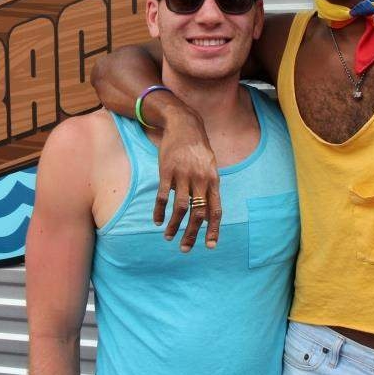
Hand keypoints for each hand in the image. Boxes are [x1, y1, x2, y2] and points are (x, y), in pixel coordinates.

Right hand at [155, 110, 220, 250]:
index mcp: (213, 181)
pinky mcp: (167, 171)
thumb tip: (206, 213)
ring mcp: (183, 176)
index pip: (216, 210)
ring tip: (168, 236)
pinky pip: (162, 196)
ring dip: (174, 226)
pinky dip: (159, 211)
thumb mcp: (210, 167)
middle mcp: (200, 180)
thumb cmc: (198, 149)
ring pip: (180, 208)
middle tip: (185, 249)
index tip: (210, 246)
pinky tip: (157, 221)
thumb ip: (209, 189)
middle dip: (192, 234)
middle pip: (198, 214)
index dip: (214, 230)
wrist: (184, 125)